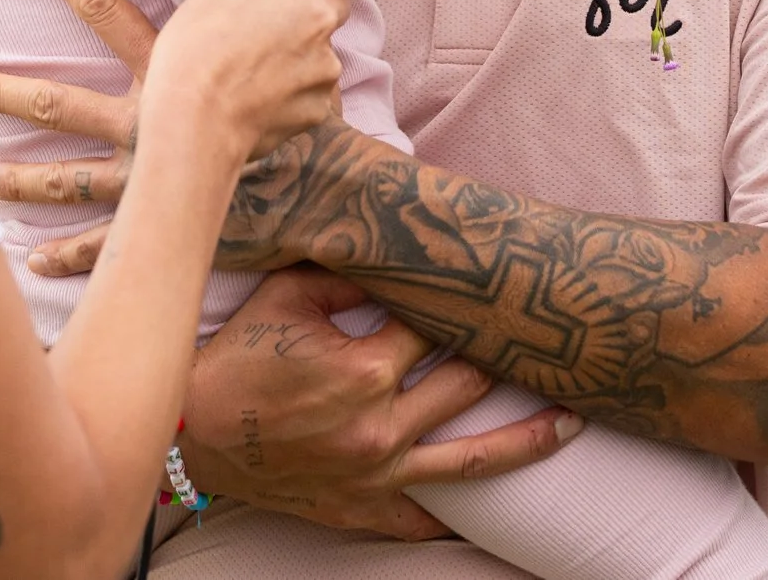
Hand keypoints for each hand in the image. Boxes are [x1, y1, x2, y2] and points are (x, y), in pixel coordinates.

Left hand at [0, 0, 359, 274]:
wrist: (322, 186)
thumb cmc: (297, 105)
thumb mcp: (277, 30)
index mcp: (167, 73)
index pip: (108, 12)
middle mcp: (145, 125)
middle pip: (64, 104)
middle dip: (9, 93)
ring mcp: (146, 178)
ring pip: (67, 178)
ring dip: (20, 178)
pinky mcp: (158, 223)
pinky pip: (104, 243)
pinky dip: (69, 254)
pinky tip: (33, 261)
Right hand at [144, 0, 362, 165]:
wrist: (194, 118)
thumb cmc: (194, 45)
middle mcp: (321, 17)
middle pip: (337, 5)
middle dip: (312, 12)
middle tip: (268, 27)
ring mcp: (326, 64)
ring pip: (324, 52)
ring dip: (302, 56)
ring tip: (254, 68)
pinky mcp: (322, 104)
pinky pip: (314, 91)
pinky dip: (294, 92)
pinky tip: (259, 96)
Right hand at [177, 267, 578, 537]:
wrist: (192, 434)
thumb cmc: (235, 360)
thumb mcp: (284, 297)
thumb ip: (343, 271)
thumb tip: (393, 249)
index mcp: (363, 368)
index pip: (432, 326)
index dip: (459, 303)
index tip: (494, 286)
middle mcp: (380, 424)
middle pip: (467, 385)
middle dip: (503, 357)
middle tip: (545, 334)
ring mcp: (378, 473)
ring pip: (473, 459)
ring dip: (530, 439)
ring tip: (574, 422)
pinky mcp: (367, 508)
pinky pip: (429, 518)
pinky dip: (465, 514)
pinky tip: (505, 506)